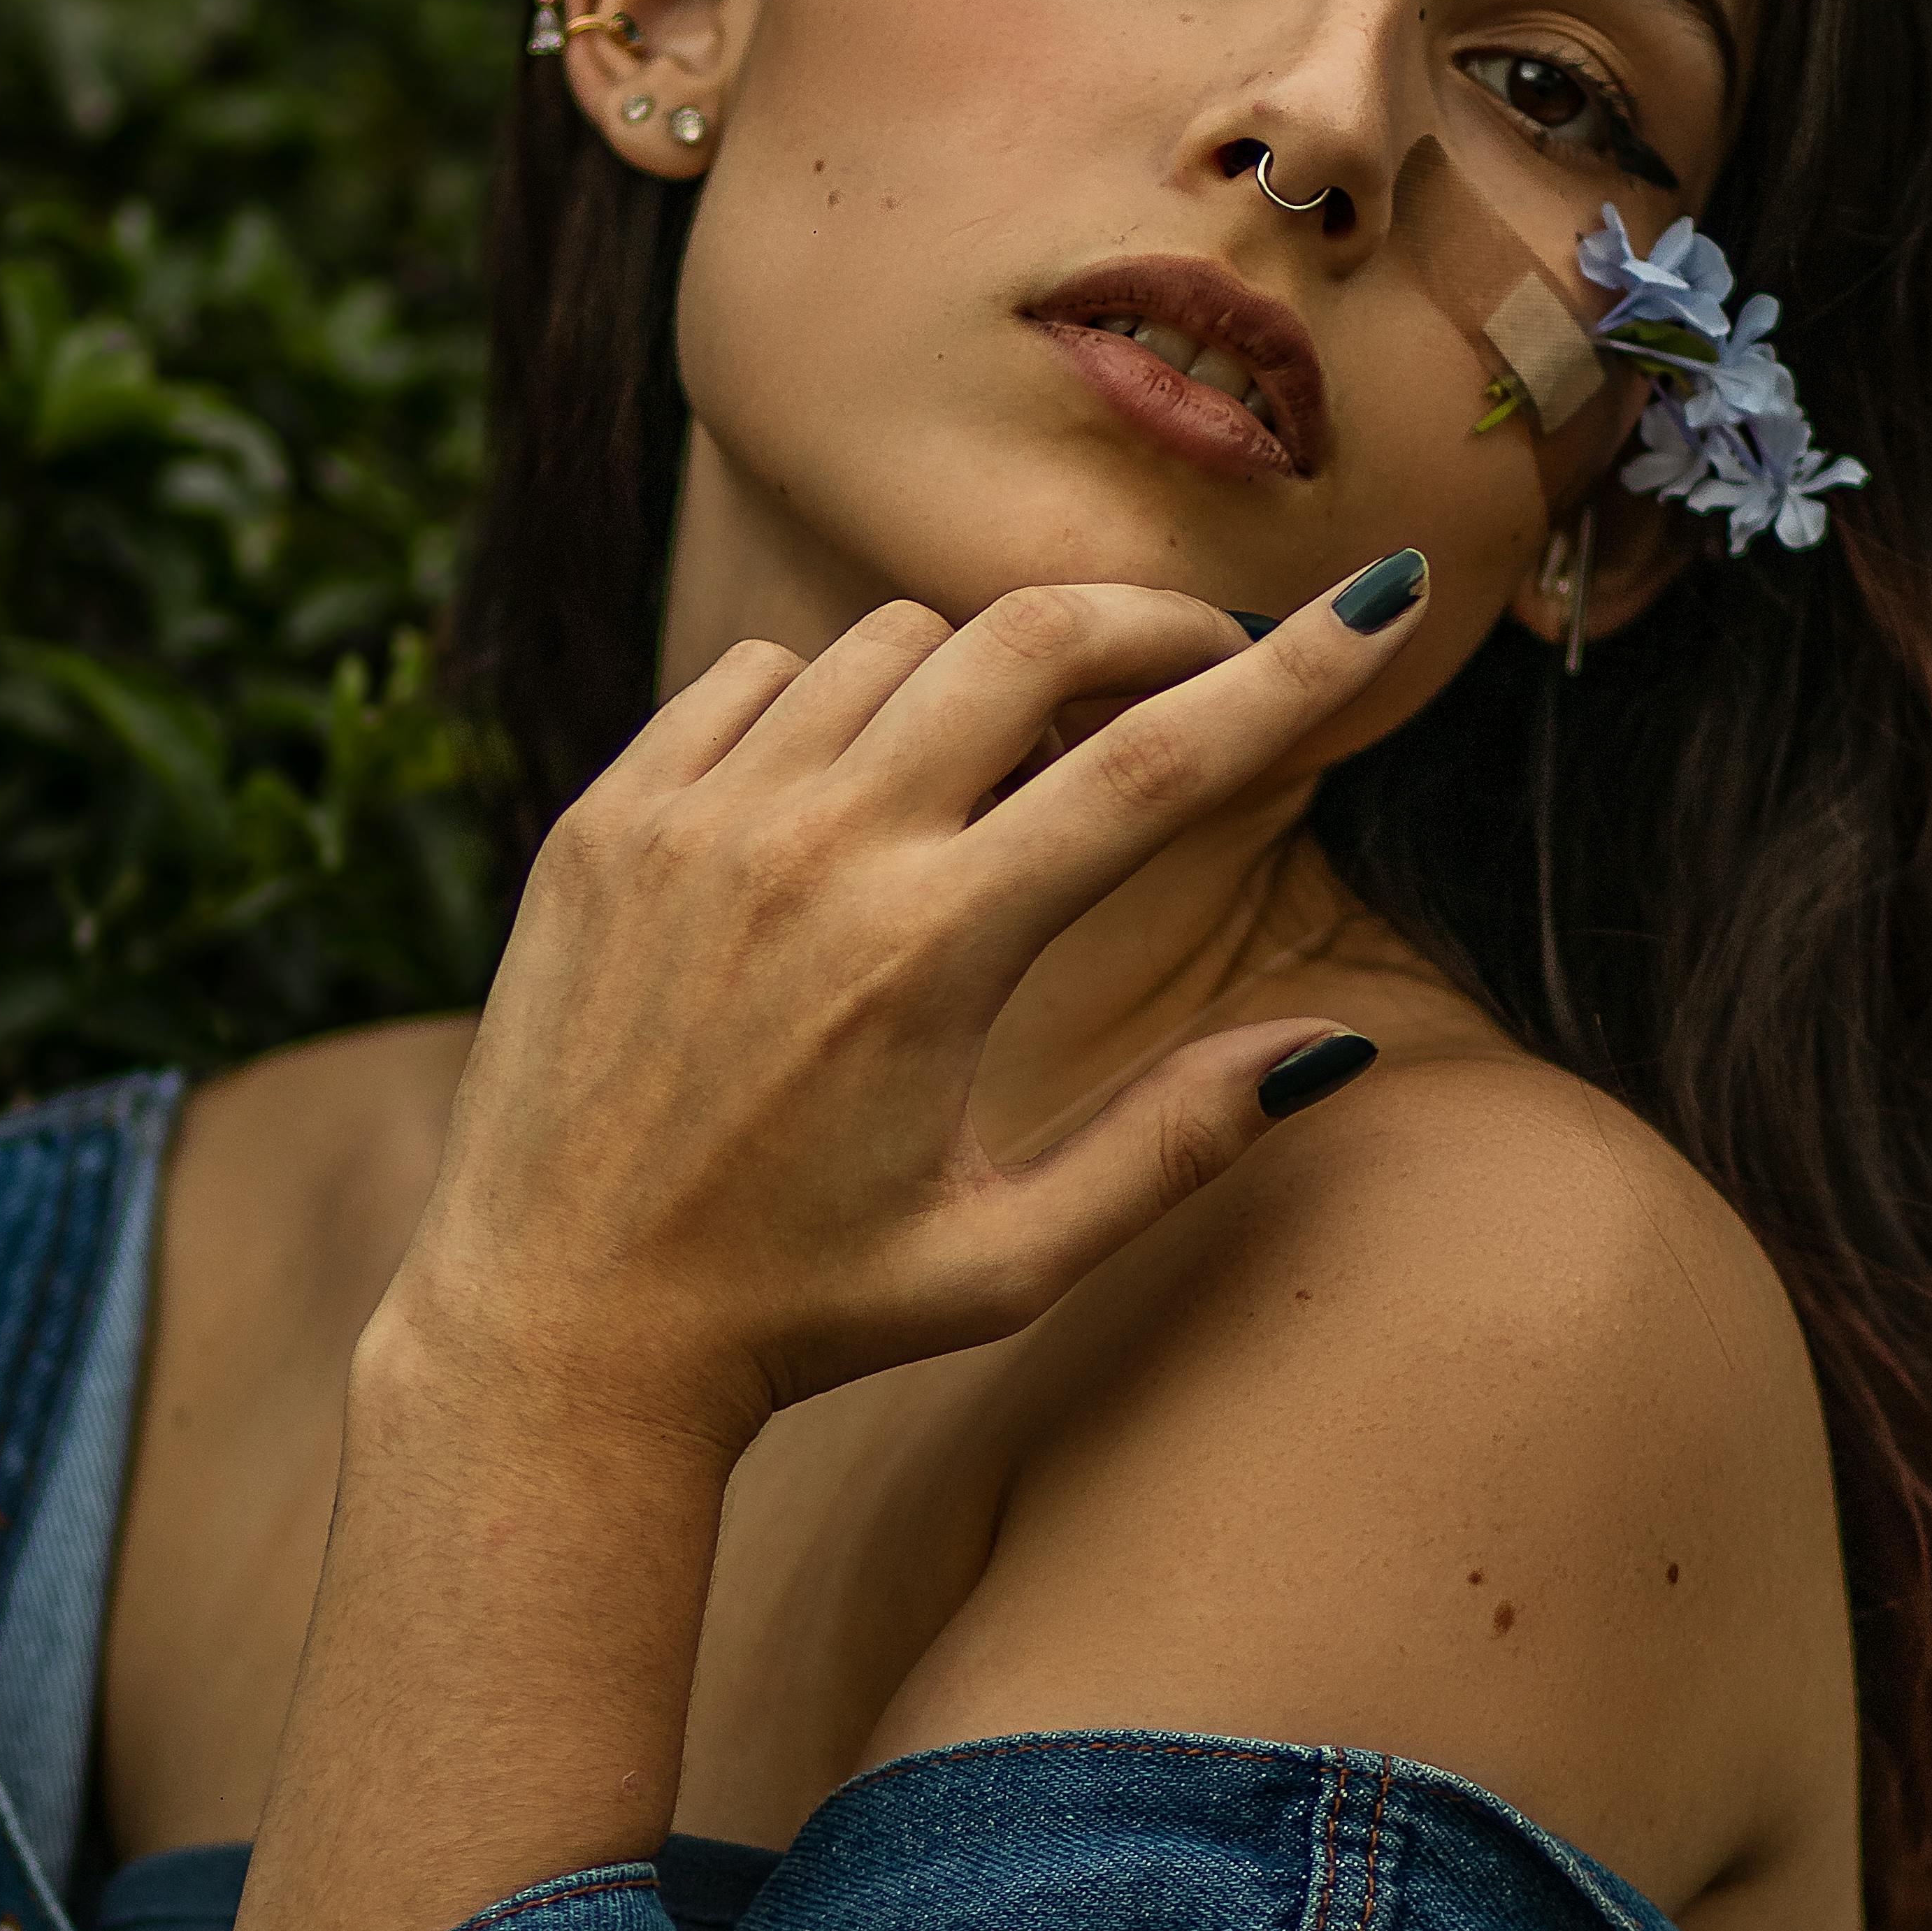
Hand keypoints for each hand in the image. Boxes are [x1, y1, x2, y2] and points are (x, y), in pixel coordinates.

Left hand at [379, 562, 1429, 1457]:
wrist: (548, 1327)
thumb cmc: (798, 1310)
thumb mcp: (1006, 1261)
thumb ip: (1173, 1143)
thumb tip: (1331, 1045)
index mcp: (932, 953)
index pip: (1159, 761)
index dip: (1293, 673)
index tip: (1383, 603)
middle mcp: (815, 852)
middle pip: (1031, 640)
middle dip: (1151, 625)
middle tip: (1206, 659)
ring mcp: (697, 817)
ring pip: (892, 641)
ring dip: (983, 671)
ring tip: (1017, 759)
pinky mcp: (609, 813)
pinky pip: (758, 673)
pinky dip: (835, 694)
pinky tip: (856, 785)